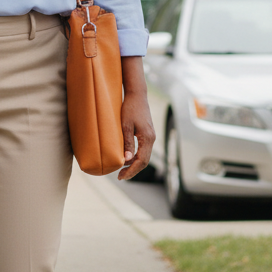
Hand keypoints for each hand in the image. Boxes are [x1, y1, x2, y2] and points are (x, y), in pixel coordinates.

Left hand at [117, 56, 155, 180]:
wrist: (137, 95)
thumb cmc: (130, 108)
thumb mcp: (125, 125)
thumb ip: (127, 143)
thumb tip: (126, 160)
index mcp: (148, 138)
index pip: (141, 161)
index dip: (131, 170)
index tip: (120, 176)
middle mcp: (151, 139)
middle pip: (144, 161)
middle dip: (132, 170)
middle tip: (120, 176)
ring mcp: (150, 136)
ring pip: (144, 156)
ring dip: (133, 164)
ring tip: (121, 169)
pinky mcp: (147, 134)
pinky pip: (143, 150)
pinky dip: (135, 156)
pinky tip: (125, 157)